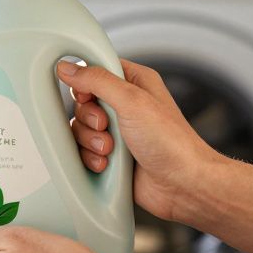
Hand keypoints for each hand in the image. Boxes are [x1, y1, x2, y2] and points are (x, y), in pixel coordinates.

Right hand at [57, 59, 219, 223]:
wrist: (183, 185)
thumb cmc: (172, 143)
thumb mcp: (132, 101)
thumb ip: (97, 81)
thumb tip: (69, 68)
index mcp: (135, 83)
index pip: (96, 70)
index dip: (85, 82)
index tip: (88, 96)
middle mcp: (125, 105)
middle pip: (83, 102)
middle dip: (89, 118)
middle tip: (106, 126)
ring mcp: (117, 132)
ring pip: (80, 128)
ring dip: (90, 141)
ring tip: (110, 150)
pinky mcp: (111, 155)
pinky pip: (83, 151)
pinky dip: (90, 158)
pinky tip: (107, 164)